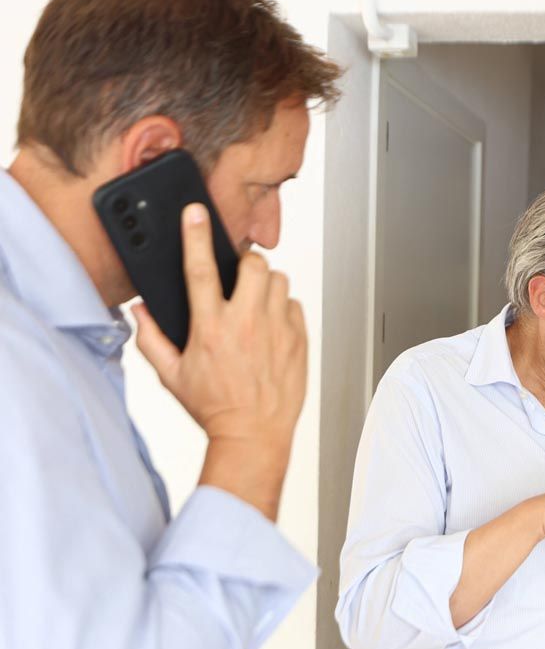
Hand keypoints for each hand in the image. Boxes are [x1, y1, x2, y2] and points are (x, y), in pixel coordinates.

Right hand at [133, 204, 306, 519]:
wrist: (254, 436)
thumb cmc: (215, 408)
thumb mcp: (172, 376)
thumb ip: (151, 339)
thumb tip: (140, 312)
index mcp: (211, 329)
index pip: (201, 270)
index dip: (196, 236)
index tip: (195, 212)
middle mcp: (247, 325)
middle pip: (254, 265)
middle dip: (245, 263)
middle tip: (238, 277)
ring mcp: (278, 331)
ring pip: (280, 281)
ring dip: (266, 285)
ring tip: (255, 304)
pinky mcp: (300, 341)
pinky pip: (296, 306)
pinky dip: (284, 309)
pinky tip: (272, 326)